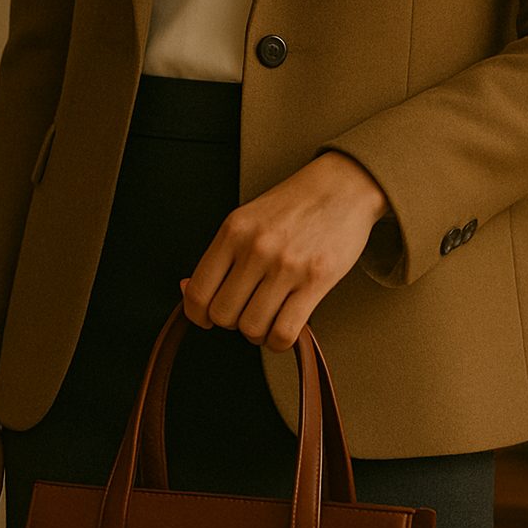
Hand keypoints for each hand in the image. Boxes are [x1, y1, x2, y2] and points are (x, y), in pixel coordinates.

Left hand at [178, 151, 388, 351]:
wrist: (342, 186)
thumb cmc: (293, 206)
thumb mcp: (247, 220)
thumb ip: (220, 256)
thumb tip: (185, 288)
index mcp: (233, 231)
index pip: (198, 292)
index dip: (197, 315)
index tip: (206, 318)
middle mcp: (256, 248)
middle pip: (223, 315)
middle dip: (232, 322)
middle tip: (247, 311)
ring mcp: (286, 265)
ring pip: (252, 328)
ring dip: (258, 333)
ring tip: (268, 318)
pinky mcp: (316, 280)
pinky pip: (285, 332)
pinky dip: (279, 341)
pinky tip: (284, 328)